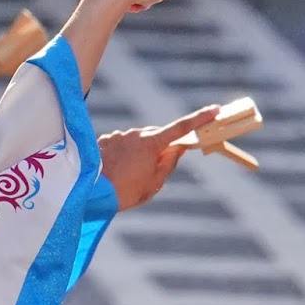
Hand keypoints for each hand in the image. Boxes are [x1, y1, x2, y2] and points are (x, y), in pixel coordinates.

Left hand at [98, 106, 219, 209]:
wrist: (90, 194)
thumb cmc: (124, 193)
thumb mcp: (154, 184)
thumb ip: (169, 163)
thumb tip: (178, 148)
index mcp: (152, 143)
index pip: (181, 128)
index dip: (200, 119)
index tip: (214, 110)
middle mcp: (135, 133)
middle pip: (156, 136)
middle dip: (158, 148)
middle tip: (150, 171)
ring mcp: (118, 135)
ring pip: (135, 141)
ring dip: (136, 153)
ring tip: (124, 176)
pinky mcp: (104, 140)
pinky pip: (118, 145)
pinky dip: (120, 155)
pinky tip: (113, 170)